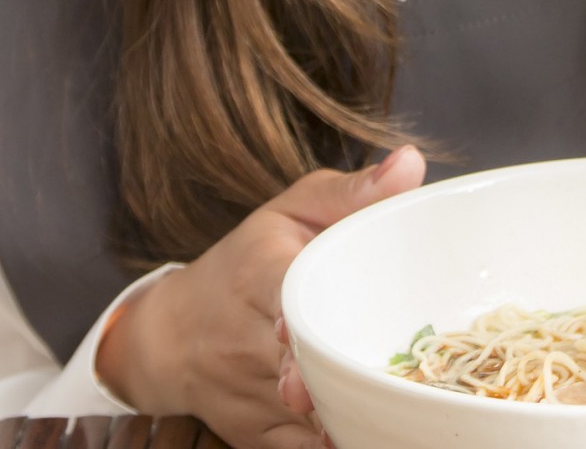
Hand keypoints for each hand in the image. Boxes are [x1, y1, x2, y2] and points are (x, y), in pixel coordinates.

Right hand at [97, 145, 425, 447]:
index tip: (312, 330)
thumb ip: (352, 191)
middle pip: (299, 366)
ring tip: (400, 404)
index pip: (278, 292)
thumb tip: (413, 163)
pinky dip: (340, 440)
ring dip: (350, 413)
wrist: (172, 335)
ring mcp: (252, 398)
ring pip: (306, 418)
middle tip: (385, 380)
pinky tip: (378, 430)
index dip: (302, 316)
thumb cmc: (246, 260)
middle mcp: (248, 342)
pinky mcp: (260, 438)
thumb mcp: (291, 211)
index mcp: (257, 275)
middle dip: (335, 378)